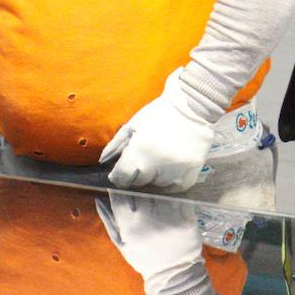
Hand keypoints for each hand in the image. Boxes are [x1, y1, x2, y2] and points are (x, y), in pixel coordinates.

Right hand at [96, 192, 202, 294]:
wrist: (174, 274)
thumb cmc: (143, 258)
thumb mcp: (121, 243)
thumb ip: (109, 220)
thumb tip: (98, 198)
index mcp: (131, 229)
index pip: (120, 197)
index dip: (120, 190)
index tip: (122, 188)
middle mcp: (150, 222)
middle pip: (140, 192)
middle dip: (138, 189)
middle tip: (140, 191)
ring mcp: (170, 220)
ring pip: (159, 193)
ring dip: (156, 191)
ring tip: (155, 198)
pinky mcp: (187, 220)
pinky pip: (177, 200)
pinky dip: (173, 198)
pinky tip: (170, 204)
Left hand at [100, 71, 214, 191]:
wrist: (192, 106)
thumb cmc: (158, 114)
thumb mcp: (132, 125)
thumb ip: (115, 145)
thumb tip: (102, 162)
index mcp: (140, 151)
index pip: (122, 177)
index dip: (118, 175)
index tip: (120, 171)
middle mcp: (158, 164)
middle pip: (139, 182)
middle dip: (136, 172)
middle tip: (144, 157)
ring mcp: (176, 171)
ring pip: (157, 186)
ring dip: (154, 177)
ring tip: (159, 158)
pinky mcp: (192, 173)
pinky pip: (175, 187)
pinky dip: (170, 181)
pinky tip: (170, 166)